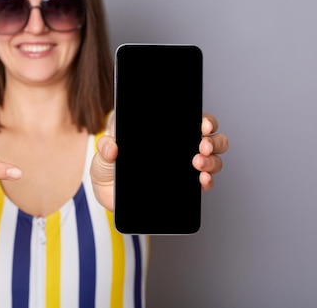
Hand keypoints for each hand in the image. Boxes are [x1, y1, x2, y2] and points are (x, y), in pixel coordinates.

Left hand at [90, 112, 228, 210]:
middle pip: (211, 138)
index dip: (205, 121)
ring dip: (212, 161)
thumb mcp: (103, 154)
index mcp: (165, 133)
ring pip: (212, 159)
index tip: (203, 126)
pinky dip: (208, 181)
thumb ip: (105, 147)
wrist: (107, 195)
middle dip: (213, 141)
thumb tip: (113, 147)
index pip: (193, 121)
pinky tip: (202, 180)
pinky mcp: (184, 187)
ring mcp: (184, 167)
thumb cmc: (108, 167)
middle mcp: (180, 147)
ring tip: (198, 163)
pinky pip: (204, 182)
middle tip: (202, 146)